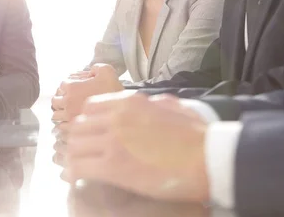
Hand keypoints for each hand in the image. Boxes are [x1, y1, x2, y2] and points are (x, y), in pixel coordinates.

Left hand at [52, 64, 122, 121]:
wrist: (120, 111)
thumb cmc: (114, 90)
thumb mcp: (107, 70)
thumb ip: (96, 66)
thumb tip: (90, 70)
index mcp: (72, 86)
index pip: (61, 85)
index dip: (68, 86)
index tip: (75, 89)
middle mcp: (67, 101)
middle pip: (55, 100)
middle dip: (61, 100)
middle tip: (71, 101)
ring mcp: (69, 116)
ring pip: (55, 114)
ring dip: (60, 113)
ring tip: (69, 113)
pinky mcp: (72, 128)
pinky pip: (60, 126)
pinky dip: (63, 124)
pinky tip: (71, 122)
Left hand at [63, 91, 209, 202]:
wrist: (209, 157)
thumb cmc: (197, 135)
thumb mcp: (173, 106)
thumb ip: (153, 103)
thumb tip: (148, 104)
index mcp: (130, 103)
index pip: (90, 107)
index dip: (87, 122)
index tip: (89, 134)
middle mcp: (117, 118)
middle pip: (78, 127)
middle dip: (78, 141)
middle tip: (82, 154)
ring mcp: (113, 141)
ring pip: (75, 147)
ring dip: (74, 158)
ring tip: (78, 168)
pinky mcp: (114, 167)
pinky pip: (80, 168)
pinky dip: (74, 174)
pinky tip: (75, 180)